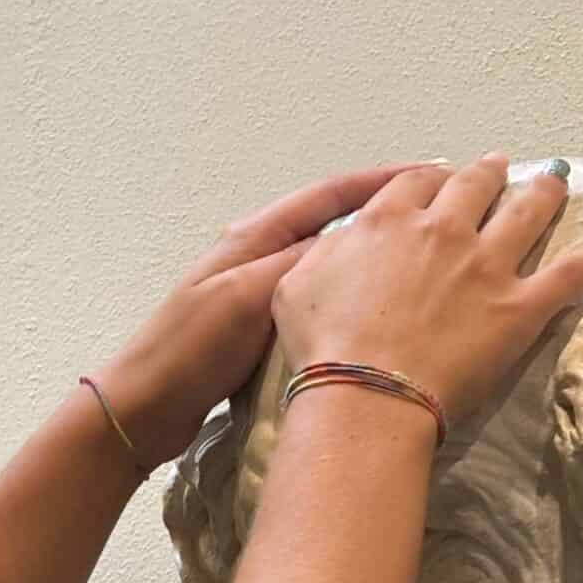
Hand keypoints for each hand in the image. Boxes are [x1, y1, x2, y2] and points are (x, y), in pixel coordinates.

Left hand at [92, 164, 431, 469]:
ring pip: (330, 268)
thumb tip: (359, 236)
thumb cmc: (190, 350)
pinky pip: (318, 305)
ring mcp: (260, 293)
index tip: (432, 173)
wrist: (145, 410)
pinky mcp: (262, 331)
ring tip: (421, 264)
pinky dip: (350, 303)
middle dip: (384, 218)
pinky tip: (380, 316)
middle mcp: (259, 257)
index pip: (329, 195)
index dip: (381, 181)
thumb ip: (300, 265)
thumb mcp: (249, 297)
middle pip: (333, 226)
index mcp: (255, 238)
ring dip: (371, 262)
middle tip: (437, 219)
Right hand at [271, 153, 582, 426]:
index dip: (432, 179)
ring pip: (528, 212)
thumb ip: (325, 254)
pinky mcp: (521, 307)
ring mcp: (488, 266)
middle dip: (490, 173)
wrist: (365, 393)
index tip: (441, 181)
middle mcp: (442, 230)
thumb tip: (341, 244)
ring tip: (557, 181)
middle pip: (476, 186)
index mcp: (387, 221)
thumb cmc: (322, 347)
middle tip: (500, 168)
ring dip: (545, 193)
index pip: (416, 183)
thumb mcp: (297, 286)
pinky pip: (570, 275)